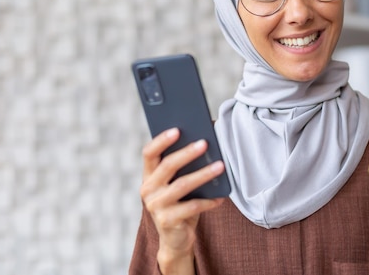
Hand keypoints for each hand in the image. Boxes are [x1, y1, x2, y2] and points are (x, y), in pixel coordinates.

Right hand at [140, 128, 225, 273]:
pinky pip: (192, 206)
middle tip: (205, 143)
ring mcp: (156, 206)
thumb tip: (204, 142)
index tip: (177, 129)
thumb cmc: (180, 204)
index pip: (149, 153)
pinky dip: (208, 201)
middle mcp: (148, 189)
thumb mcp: (177, 184)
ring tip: (220, 166)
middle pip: (167, 166)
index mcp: (148, 176)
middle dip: (187, 153)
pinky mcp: (167, 221)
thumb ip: (183, 168)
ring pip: (182, 185)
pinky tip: (221, 197)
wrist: (176, 239)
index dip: (161, 140)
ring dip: (203, 174)